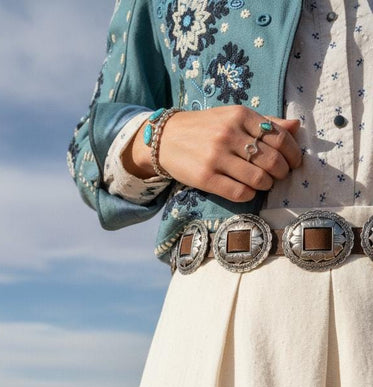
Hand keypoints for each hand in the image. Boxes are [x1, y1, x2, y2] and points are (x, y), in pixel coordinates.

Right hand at [124, 105, 302, 202]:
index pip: (279, 137)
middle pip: (271, 160)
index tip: (294, 162)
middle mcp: (228, 134)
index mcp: (240, 115)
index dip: (293, 153)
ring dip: (267, 184)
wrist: (166, 139)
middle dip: (282, 172)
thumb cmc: (206, 128)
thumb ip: (265, 122)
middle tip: (280, 175)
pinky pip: (239, 192)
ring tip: (264, 183)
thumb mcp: (234, 117)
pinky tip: (249, 191)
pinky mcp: (205, 177)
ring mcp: (216, 157)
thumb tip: (296, 126)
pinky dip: (250, 194)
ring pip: (257, 178)